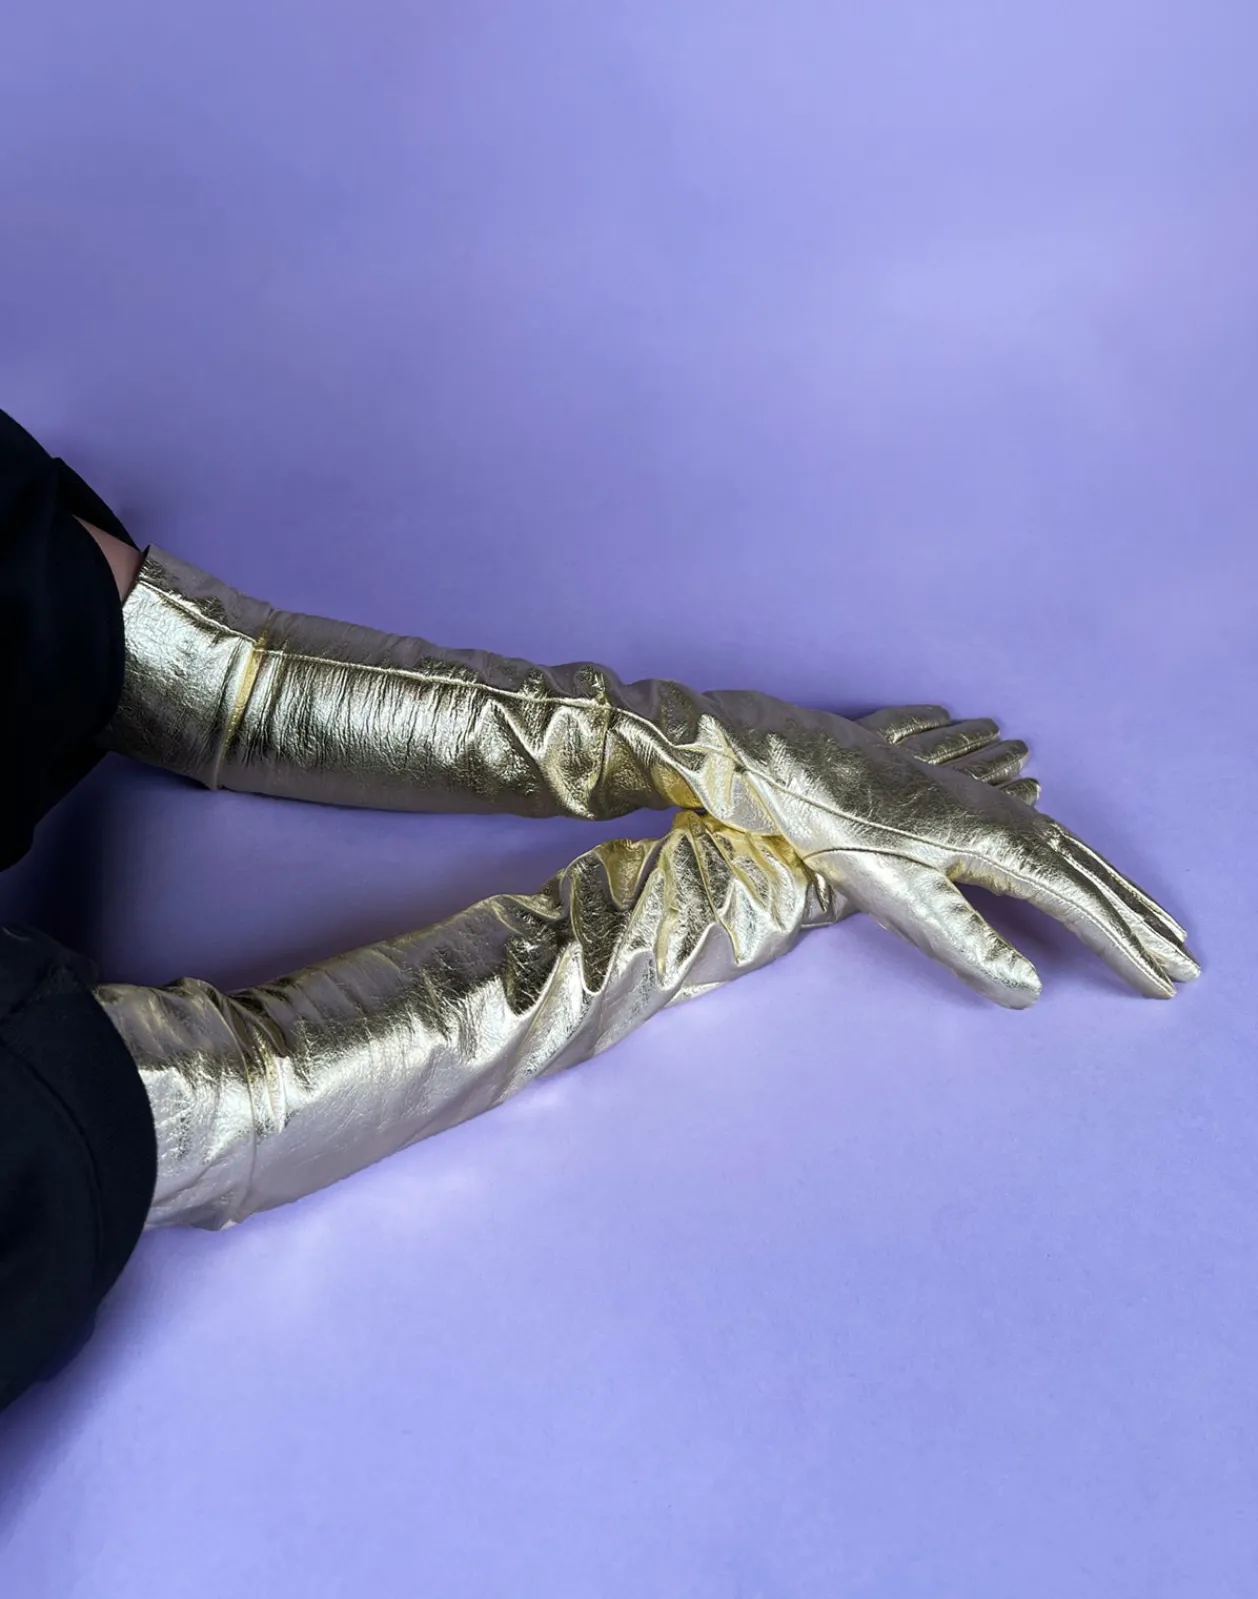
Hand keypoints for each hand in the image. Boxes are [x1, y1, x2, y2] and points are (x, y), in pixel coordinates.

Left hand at [716, 699, 1197, 1006]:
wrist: (790, 762)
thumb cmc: (837, 832)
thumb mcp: (901, 899)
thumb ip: (969, 946)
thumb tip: (1030, 993)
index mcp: (1000, 845)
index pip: (1080, 905)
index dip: (1124, 946)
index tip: (1165, 982)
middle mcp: (1001, 813)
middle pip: (1085, 869)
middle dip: (1136, 916)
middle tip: (1184, 959)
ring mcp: (975, 793)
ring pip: (1058, 837)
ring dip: (1102, 875)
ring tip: (1136, 907)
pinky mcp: (945, 786)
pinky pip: (1022, 805)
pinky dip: (1052, 828)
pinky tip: (1049, 811)